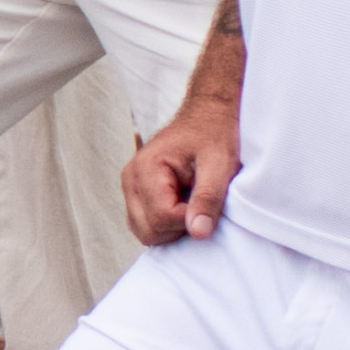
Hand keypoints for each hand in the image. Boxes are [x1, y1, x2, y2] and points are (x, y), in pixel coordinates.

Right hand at [122, 92, 240, 248]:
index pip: (161, 217)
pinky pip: (145, 225)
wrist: (207, 116)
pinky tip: (185, 207)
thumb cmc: (214, 134)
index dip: (190, 220)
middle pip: (148, 230)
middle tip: (202, 207)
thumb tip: (199, 233)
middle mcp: (130, 179)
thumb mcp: (219, 164)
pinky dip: (166, 226)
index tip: (210, 206)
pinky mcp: (136, 195)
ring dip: (172, 229)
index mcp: (145, 168)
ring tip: (193, 205)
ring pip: (144, 232)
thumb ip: (208, 198)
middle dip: (179, 228)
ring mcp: (130, 188)